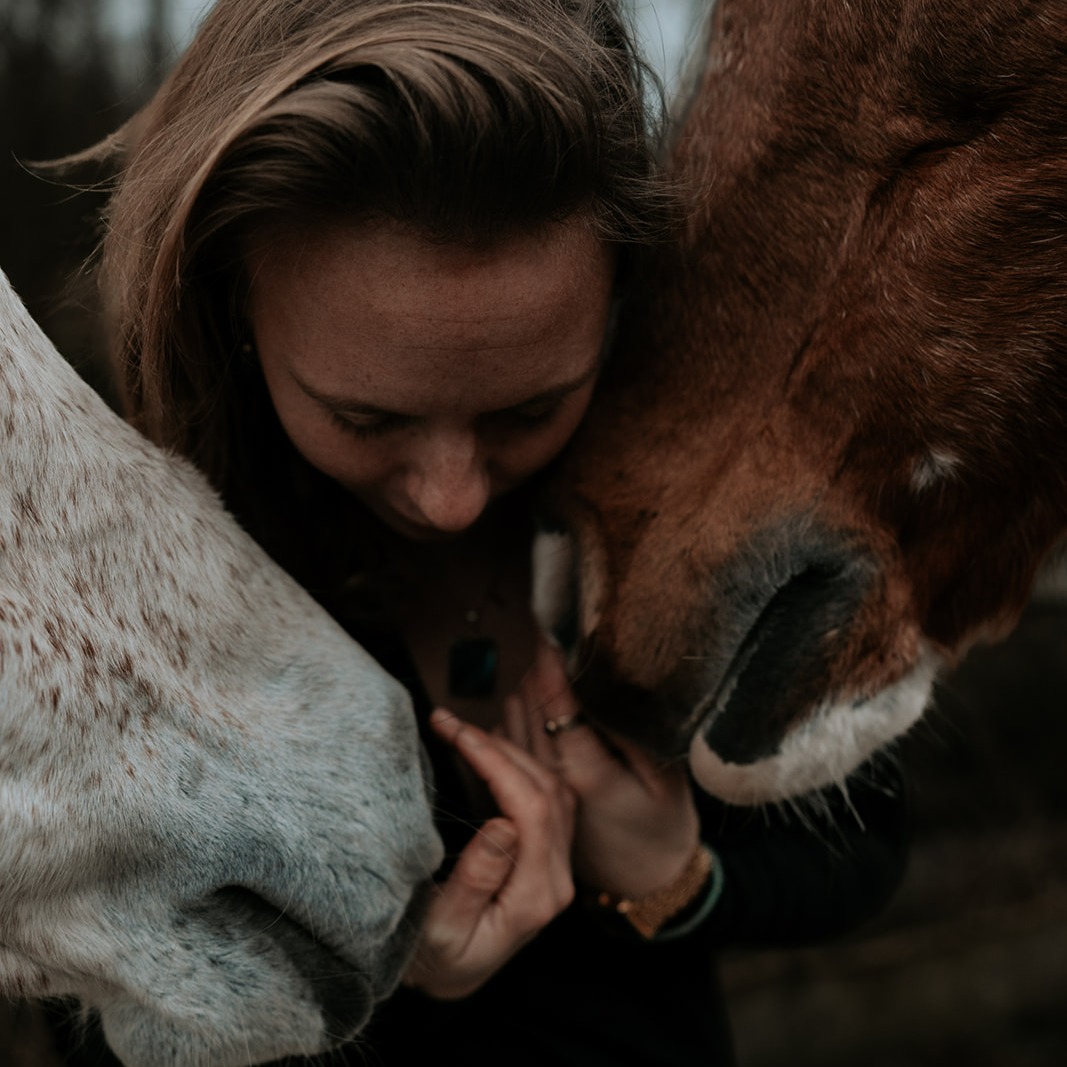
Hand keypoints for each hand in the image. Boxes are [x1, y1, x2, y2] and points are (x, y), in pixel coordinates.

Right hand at [403, 708, 575, 999]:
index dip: (495, 761)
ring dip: (512, 749)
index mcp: (536, 895)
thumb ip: (476, 879)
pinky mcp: (546, 855)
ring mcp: (556, 865)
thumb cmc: (437, 960)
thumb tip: (502, 823)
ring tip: (465, 729)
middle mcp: (557, 878)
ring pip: (551, 788)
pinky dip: (521, 764)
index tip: (455, 733)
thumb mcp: (443, 930)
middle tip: (450, 722)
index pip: (530, 808)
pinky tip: (493, 746)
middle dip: (498, 747)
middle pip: (545, 790)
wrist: (450, 980)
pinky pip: (546, 796)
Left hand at [507, 639, 699, 899]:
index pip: (555, 706)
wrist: (646, 884)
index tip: (547, 632)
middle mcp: (552, 781)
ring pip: (513, 723)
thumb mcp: (664, 782)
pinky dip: (515, 720)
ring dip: (521, 693)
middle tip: (543, 638)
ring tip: (536, 665)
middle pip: (527, 708)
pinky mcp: (527, 798)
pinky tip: (528, 706)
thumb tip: (601, 689)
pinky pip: (509, 745)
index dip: (549, 665)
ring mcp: (535, 790)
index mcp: (585, 774)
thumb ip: (630, 736)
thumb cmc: (663, 829)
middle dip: (534, 672)